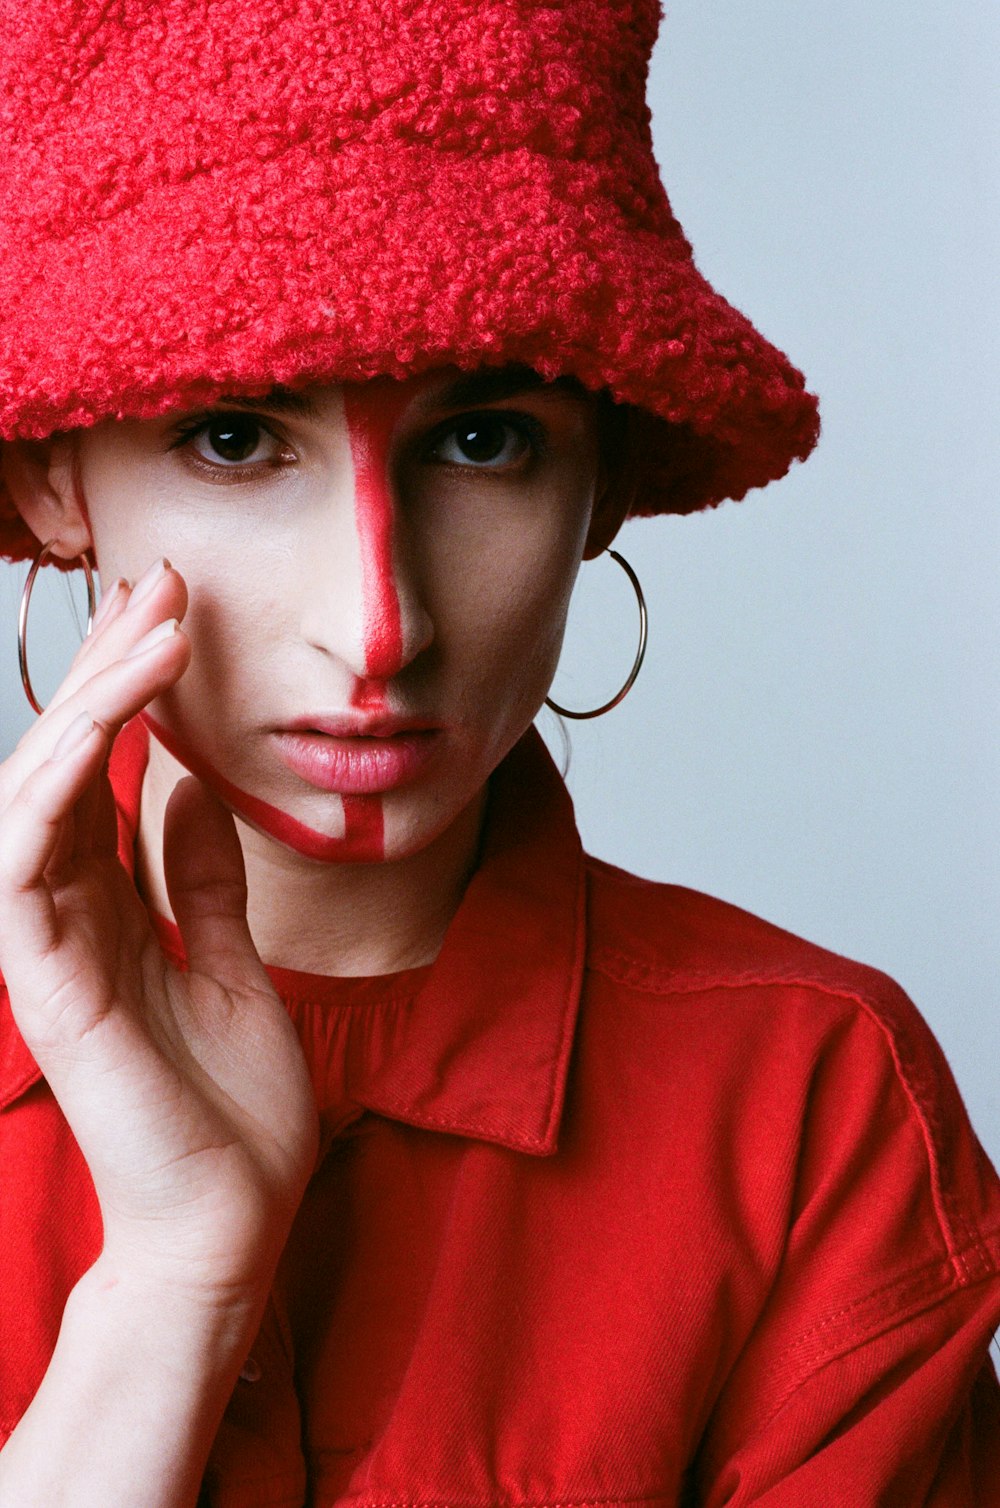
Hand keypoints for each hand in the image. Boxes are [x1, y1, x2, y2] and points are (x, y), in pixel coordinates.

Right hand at [0, 562, 318, 1308]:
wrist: (232, 1216)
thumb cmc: (229, 1105)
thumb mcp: (231, 962)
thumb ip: (202, 882)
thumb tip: (196, 796)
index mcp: (110, 908)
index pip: (101, 774)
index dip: (129, 690)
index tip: (174, 614)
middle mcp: (67, 915)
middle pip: (65, 764)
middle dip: (108, 669)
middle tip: (158, 586)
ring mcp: (49, 948)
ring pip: (35, 795)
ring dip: (88, 706)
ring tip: (151, 633)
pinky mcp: (46, 986)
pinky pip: (23, 870)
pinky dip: (52, 792)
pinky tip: (103, 730)